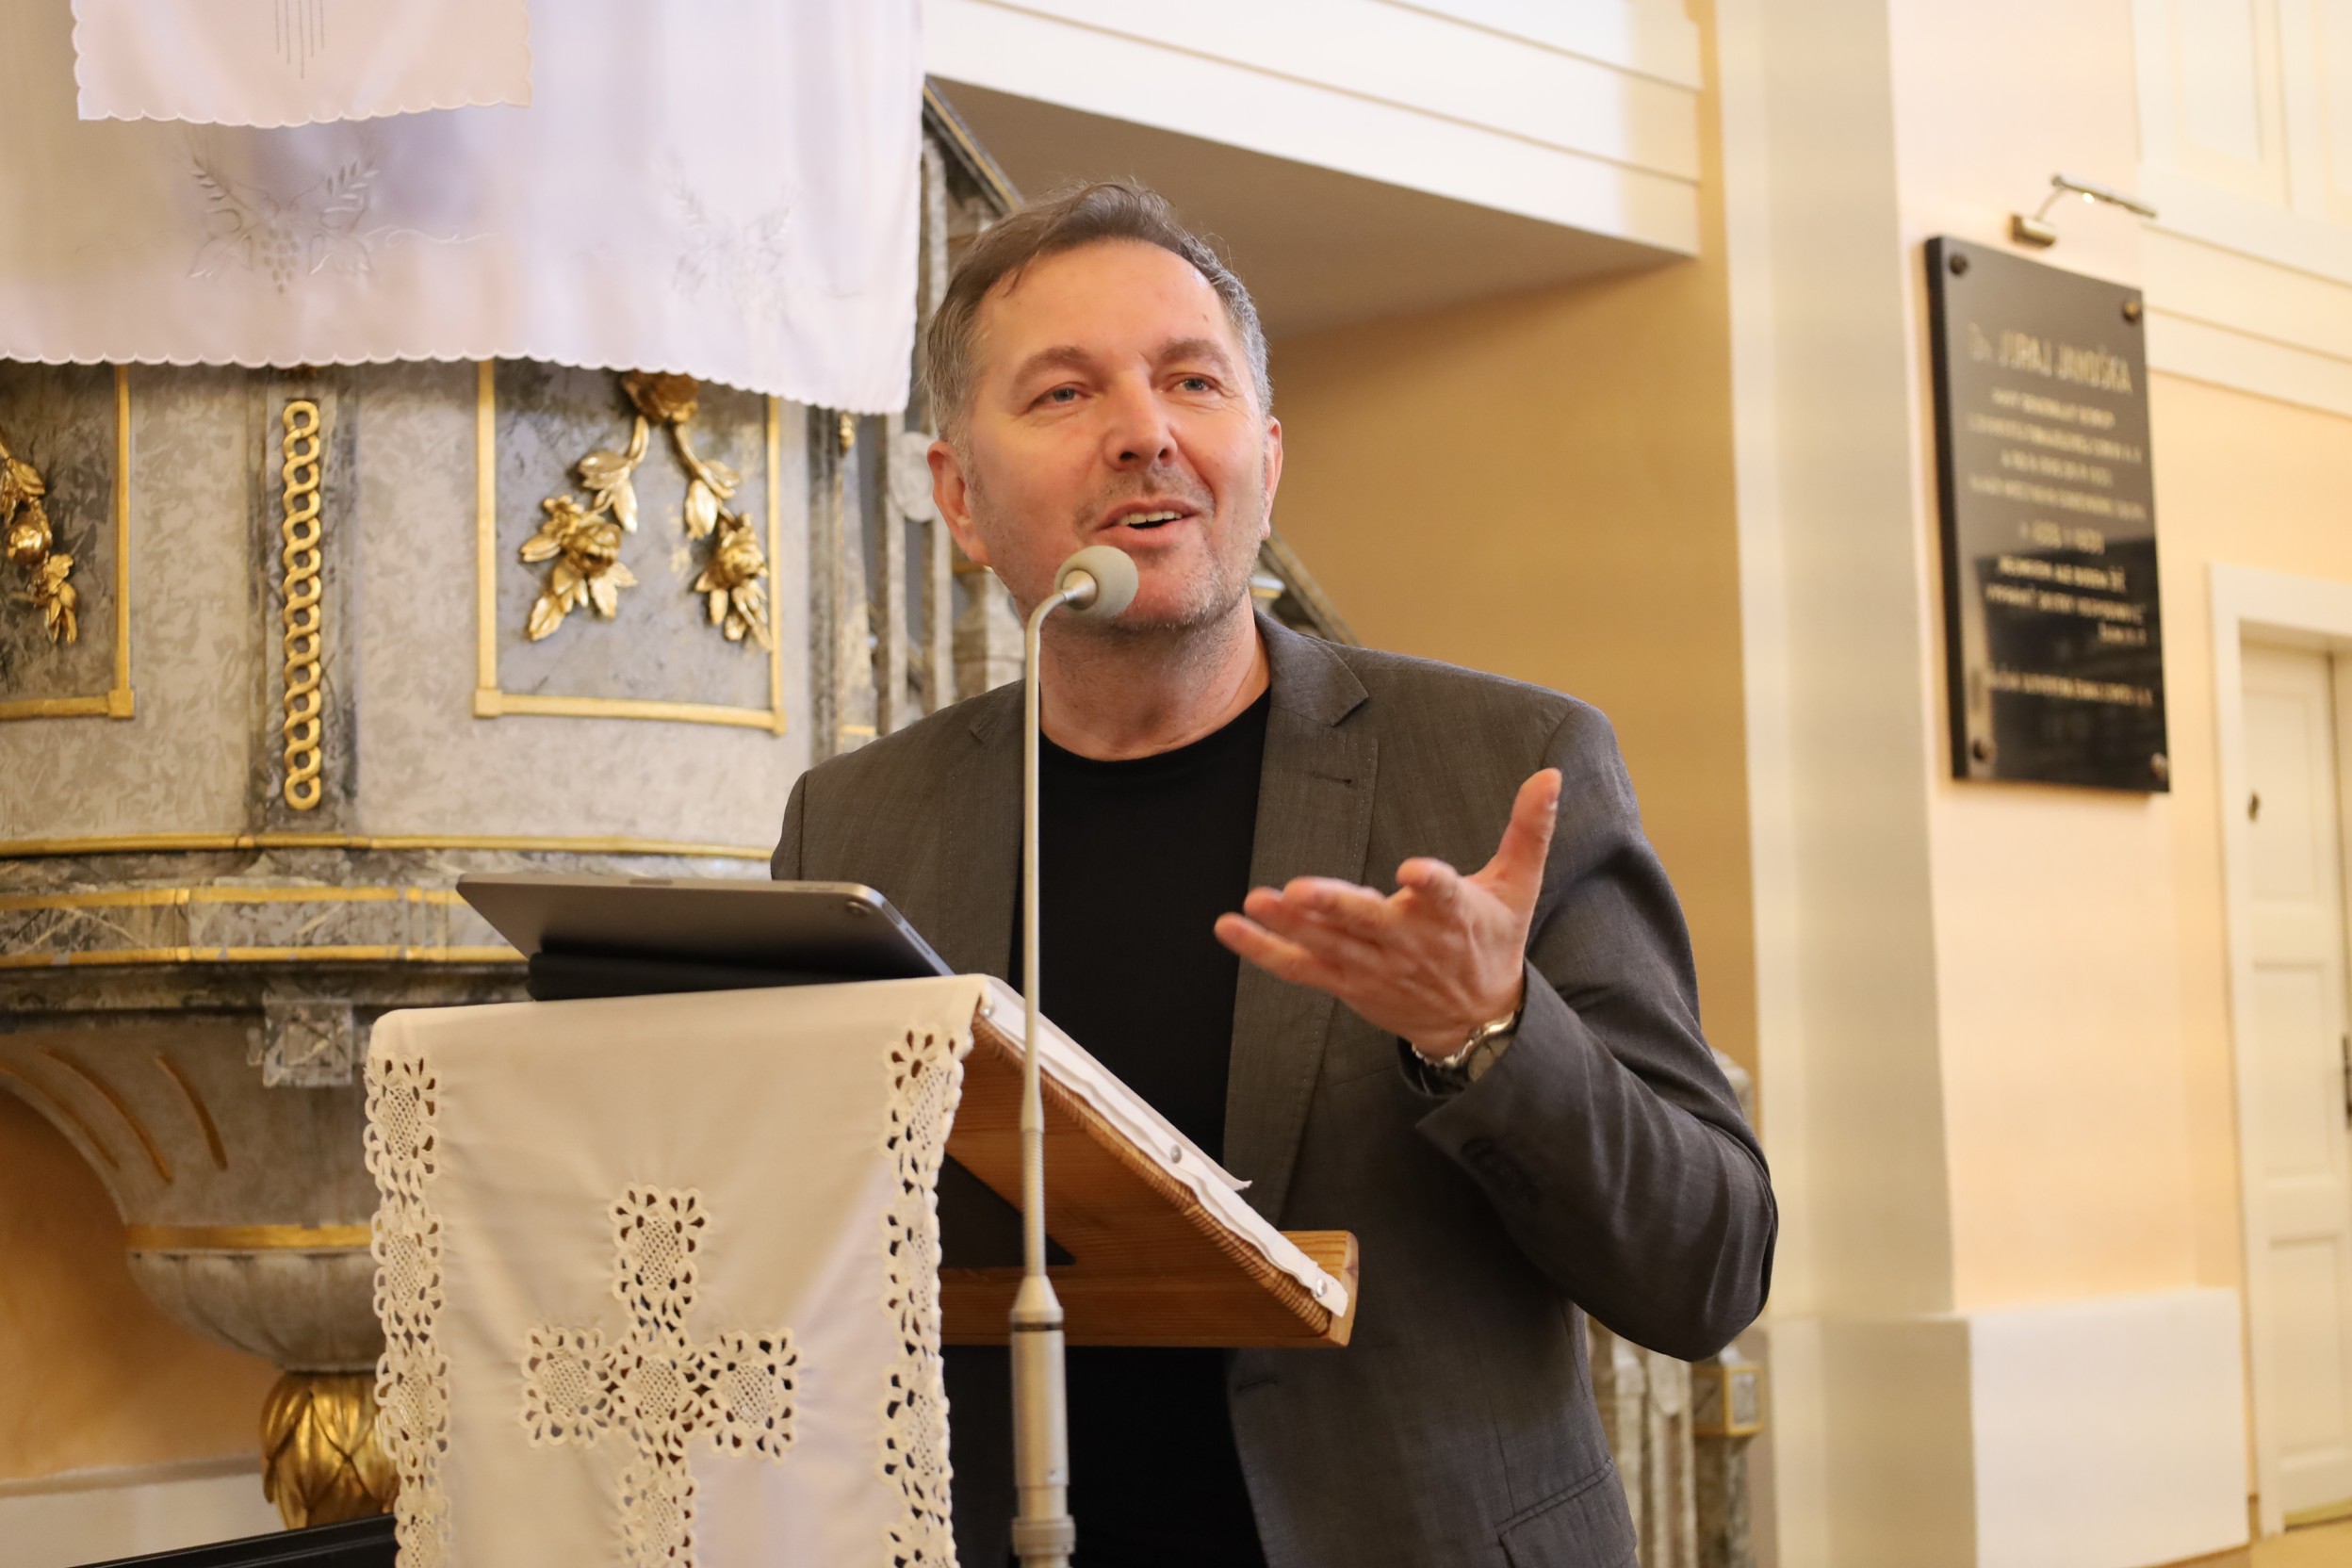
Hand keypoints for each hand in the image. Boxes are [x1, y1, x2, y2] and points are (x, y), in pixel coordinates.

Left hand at [1214, 769, 1562, 1057]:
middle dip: (1336, 908)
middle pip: (1369, 924)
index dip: (1430, 883)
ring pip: (1329, 946)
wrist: (1476, 1022)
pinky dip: (1263, 951)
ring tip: (1259, 902)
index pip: (1444, 896)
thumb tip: (1551, 775)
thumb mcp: (1519, 887)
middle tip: (1301, 890)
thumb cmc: (1494, 940)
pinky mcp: (1347, 982)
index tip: (1413, 871)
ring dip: (1291, 925)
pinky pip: (1300, 968)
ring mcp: (1374, 967)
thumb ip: (1529, 830)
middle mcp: (1410, 944)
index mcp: (1454, 916)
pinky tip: (1230, 927)